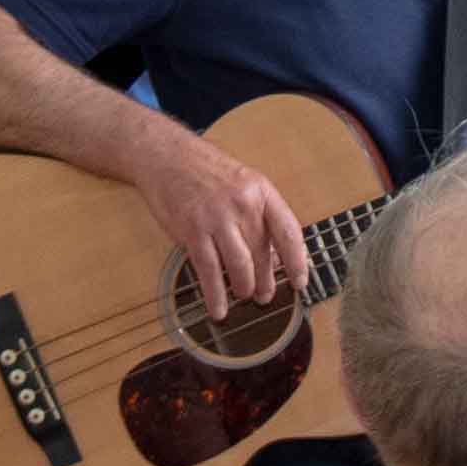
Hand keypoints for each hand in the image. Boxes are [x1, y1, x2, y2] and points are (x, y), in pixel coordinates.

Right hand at [135, 117, 313, 321]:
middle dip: (266, 281)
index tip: (300, 282)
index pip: (288, 231)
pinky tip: (218, 309)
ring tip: (244, 296)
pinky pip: (209, 270)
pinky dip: (215, 294)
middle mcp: (243, 204)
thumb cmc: (207, 172)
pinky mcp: (193, 230)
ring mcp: (217, 217)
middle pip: (263, 253)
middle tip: (265, 296)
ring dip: (244, 288)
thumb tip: (276, 257)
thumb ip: (260, 217)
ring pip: (240, 265)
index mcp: (261, 191)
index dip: (298, 261)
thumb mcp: (243, 184)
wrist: (167, 156)